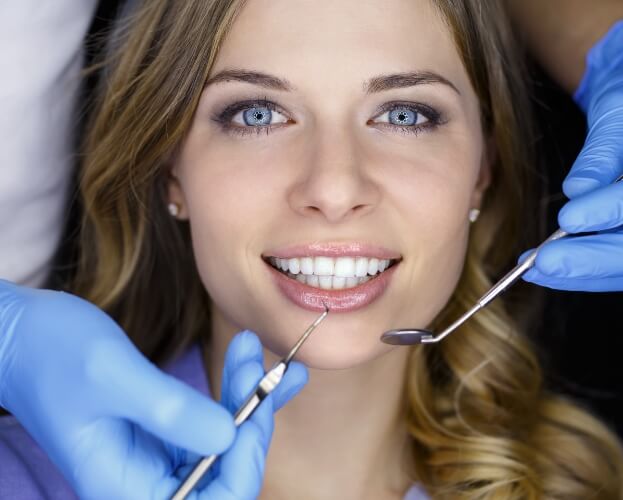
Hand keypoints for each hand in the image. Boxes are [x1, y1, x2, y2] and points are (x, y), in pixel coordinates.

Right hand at [0, 280, 306, 498]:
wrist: (22, 335)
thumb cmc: (51, 353)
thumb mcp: (112, 375)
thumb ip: (169, 412)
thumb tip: (228, 437)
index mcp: (125, 488)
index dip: (245, 460)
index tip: (256, 406)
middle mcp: (145, 482)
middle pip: (226, 472)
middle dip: (250, 417)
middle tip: (252, 361)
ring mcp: (156, 456)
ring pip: (223, 443)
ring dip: (247, 398)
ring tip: (254, 352)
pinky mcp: (162, 430)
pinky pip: (210, 420)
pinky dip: (236, 392)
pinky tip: (255, 367)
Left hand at [522, 21, 622, 291]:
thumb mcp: (619, 106)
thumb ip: (604, 152)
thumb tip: (579, 190)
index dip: (611, 211)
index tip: (569, 220)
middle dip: (591, 259)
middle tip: (542, 264)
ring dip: (583, 271)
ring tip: (535, 270)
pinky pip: (618, 258)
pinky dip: (586, 267)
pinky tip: (550, 269)